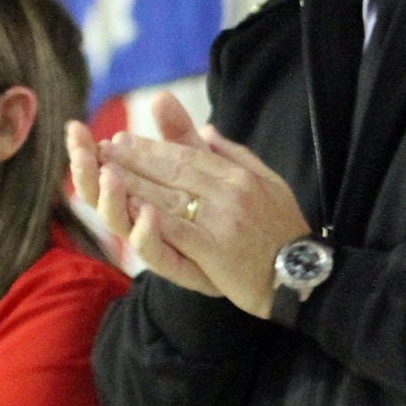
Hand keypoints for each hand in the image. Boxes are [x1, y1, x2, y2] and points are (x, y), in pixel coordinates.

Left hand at [72, 93, 311, 315]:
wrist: (304, 275)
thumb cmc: (284, 231)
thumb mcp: (267, 183)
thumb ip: (235, 155)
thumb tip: (208, 130)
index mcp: (238, 175)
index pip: (186, 154)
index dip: (151, 147)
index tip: (122, 141)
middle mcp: (229, 191)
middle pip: (171, 171)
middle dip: (133, 159)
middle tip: (102, 151)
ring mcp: (221, 220)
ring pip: (167, 196)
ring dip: (131, 184)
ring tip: (102, 174)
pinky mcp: (215, 250)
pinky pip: (175, 231)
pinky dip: (150, 220)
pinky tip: (128, 210)